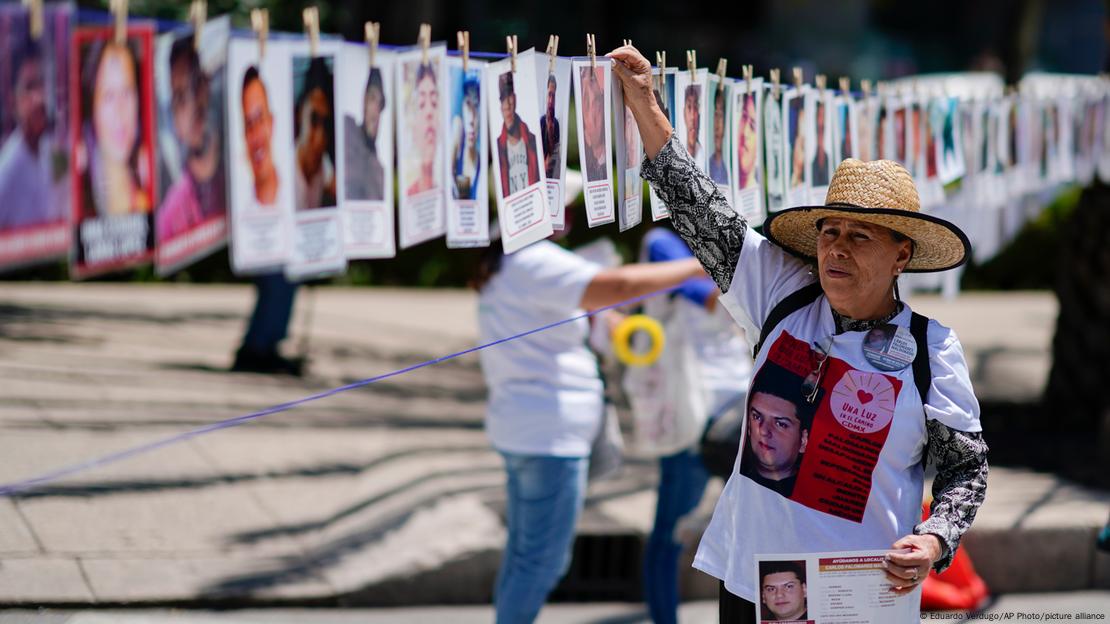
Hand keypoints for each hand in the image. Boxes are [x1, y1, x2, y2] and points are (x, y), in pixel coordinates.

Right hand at [606, 45, 672, 159]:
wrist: (642, 105)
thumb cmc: (640, 95)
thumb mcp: (630, 81)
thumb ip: (620, 69)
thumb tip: (611, 60)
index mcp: (643, 64)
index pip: (630, 53)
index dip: (618, 53)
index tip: (608, 56)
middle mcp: (639, 64)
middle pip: (627, 51)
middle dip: (617, 53)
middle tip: (608, 58)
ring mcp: (634, 67)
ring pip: (624, 57)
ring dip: (616, 58)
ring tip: (608, 62)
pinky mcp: (629, 72)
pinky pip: (622, 64)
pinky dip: (616, 64)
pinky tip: (611, 67)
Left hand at [883, 534, 941, 594]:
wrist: (929, 550)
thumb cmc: (917, 544)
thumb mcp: (909, 540)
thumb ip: (899, 546)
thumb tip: (888, 556)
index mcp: (923, 558)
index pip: (907, 560)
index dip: (896, 559)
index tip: (887, 556)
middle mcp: (924, 570)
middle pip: (906, 573)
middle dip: (892, 569)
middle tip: (884, 563)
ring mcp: (921, 578)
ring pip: (906, 583)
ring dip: (893, 579)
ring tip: (884, 573)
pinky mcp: (918, 582)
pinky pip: (909, 589)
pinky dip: (900, 591)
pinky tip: (890, 590)